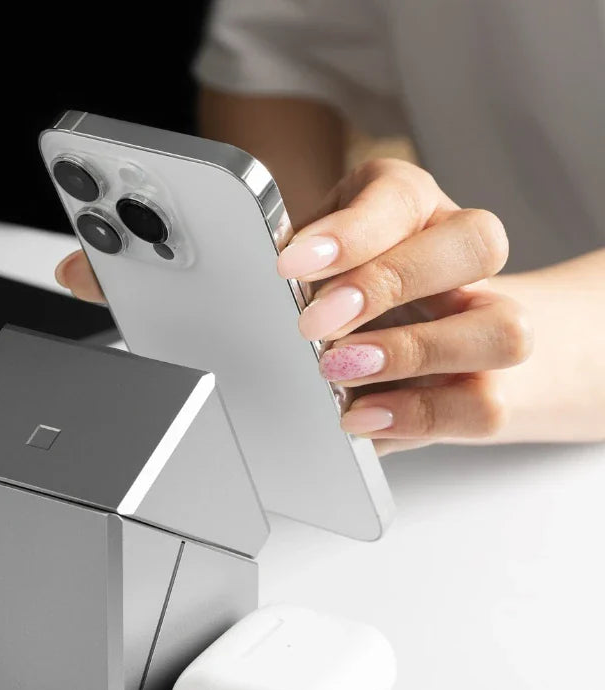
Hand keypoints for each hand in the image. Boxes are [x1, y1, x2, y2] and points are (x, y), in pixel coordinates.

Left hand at [274, 158, 530, 453]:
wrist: (418, 341)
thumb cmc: (346, 291)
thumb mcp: (313, 266)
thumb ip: (299, 273)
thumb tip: (260, 298)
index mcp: (414, 208)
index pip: (402, 199)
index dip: (350, 233)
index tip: (291, 265)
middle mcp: (463, 258)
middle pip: (476, 245)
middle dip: (386, 283)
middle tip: (314, 323)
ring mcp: (488, 322)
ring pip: (504, 331)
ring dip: (412, 353)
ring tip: (337, 370)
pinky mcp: (490, 388)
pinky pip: (484, 406)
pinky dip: (416, 416)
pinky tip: (357, 414)